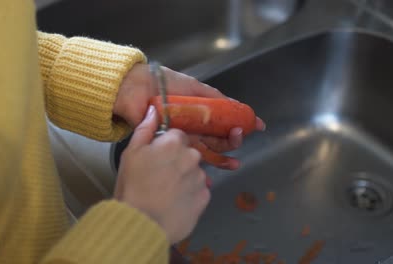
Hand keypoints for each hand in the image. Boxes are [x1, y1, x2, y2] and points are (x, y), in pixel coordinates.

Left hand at [114, 63, 264, 169]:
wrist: (136, 89)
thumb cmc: (164, 84)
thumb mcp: (193, 87)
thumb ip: (213, 97)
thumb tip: (235, 104)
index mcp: (199, 113)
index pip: (223, 122)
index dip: (239, 125)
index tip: (257, 126)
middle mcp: (192, 128)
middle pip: (216, 140)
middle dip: (232, 142)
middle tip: (239, 137)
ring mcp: (180, 139)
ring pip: (204, 153)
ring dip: (221, 160)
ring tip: (234, 163)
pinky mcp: (168, 147)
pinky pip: (184, 160)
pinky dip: (198, 172)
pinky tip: (209, 178)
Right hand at [114, 106, 209, 243]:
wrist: (141, 224)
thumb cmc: (132, 188)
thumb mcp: (130, 154)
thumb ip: (145, 129)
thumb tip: (153, 110)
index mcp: (174, 143)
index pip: (177, 136)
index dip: (166, 147)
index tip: (157, 158)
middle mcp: (192, 157)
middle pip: (189, 154)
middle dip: (178, 162)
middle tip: (159, 177)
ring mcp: (201, 178)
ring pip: (195, 173)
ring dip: (184, 179)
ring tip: (165, 193)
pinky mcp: (205, 198)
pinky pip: (200, 191)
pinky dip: (190, 195)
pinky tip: (174, 203)